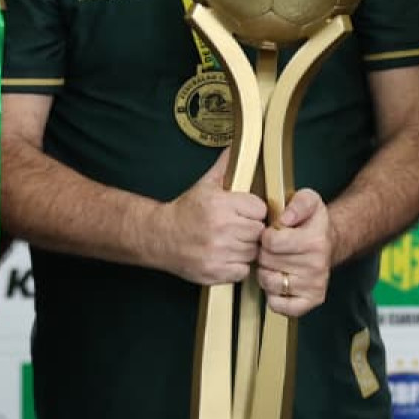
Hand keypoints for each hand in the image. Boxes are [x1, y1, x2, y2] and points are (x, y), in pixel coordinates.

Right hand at [157, 150, 266, 286]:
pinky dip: (238, 265)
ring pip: (253, 251)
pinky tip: (227, 256)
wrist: (158, 237)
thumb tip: (238, 146)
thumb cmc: (185, 211)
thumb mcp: (205, 185)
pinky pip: (243, 270)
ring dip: (245, 248)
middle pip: (258, 231)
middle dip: (251, 229)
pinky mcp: (215, 272)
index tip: (244, 212)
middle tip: (238, 228)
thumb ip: (225, 167)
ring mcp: (218, 252)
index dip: (253, 211)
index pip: (260, 209)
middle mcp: (221, 228)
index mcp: (221, 204)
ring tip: (231, 242)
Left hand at [257, 188, 331, 316]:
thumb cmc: (313, 223)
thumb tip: (284, 219)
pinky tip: (279, 281)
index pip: (271, 242)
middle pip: (267, 262)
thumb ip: (297, 203)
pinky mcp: (310, 302)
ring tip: (275, 264)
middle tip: (273, 250)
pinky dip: (272, 296)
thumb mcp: (309, 200)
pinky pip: (279, 306)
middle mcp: (316, 266)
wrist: (329, 243)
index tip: (272, 234)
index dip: (266, 236)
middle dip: (264, 253)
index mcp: (315, 241)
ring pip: (269, 283)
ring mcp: (314, 286)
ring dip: (266, 273)